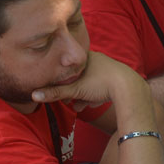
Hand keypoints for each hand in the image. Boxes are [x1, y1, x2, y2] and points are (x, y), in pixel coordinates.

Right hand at [31, 52, 146, 109]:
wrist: (129, 89)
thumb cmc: (101, 84)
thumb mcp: (75, 90)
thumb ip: (55, 93)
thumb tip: (34, 95)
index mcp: (87, 57)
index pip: (69, 64)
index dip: (63, 76)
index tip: (59, 87)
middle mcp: (98, 59)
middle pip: (80, 76)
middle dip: (74, 90)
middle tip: (70, 100)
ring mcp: (110, 68)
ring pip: (92, 83)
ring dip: (85, 95)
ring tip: (81, 106)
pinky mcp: (118, 80)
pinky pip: (103, 87)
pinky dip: (97, 96)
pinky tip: (94, 104)